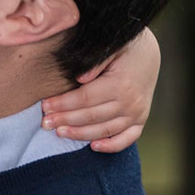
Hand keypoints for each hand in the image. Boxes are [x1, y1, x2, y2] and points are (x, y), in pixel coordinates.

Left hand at [42, 26, 160, 151]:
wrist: (148, 54)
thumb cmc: (123, 49)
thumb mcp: (111, 47)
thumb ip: (96, 62)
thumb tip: (80, 79)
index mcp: (120, 83)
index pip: (85, 98)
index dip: (63, 104)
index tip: (45, 106)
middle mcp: (130, 102)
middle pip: (91, 116)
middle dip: (65, 120)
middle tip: (45, 123)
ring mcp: (137, 114)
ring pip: (105, 130)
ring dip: (80, 134)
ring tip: (59, 133)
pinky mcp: (141, 120)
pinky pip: (127, 139)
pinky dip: (111, 146)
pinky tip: (93, 147)